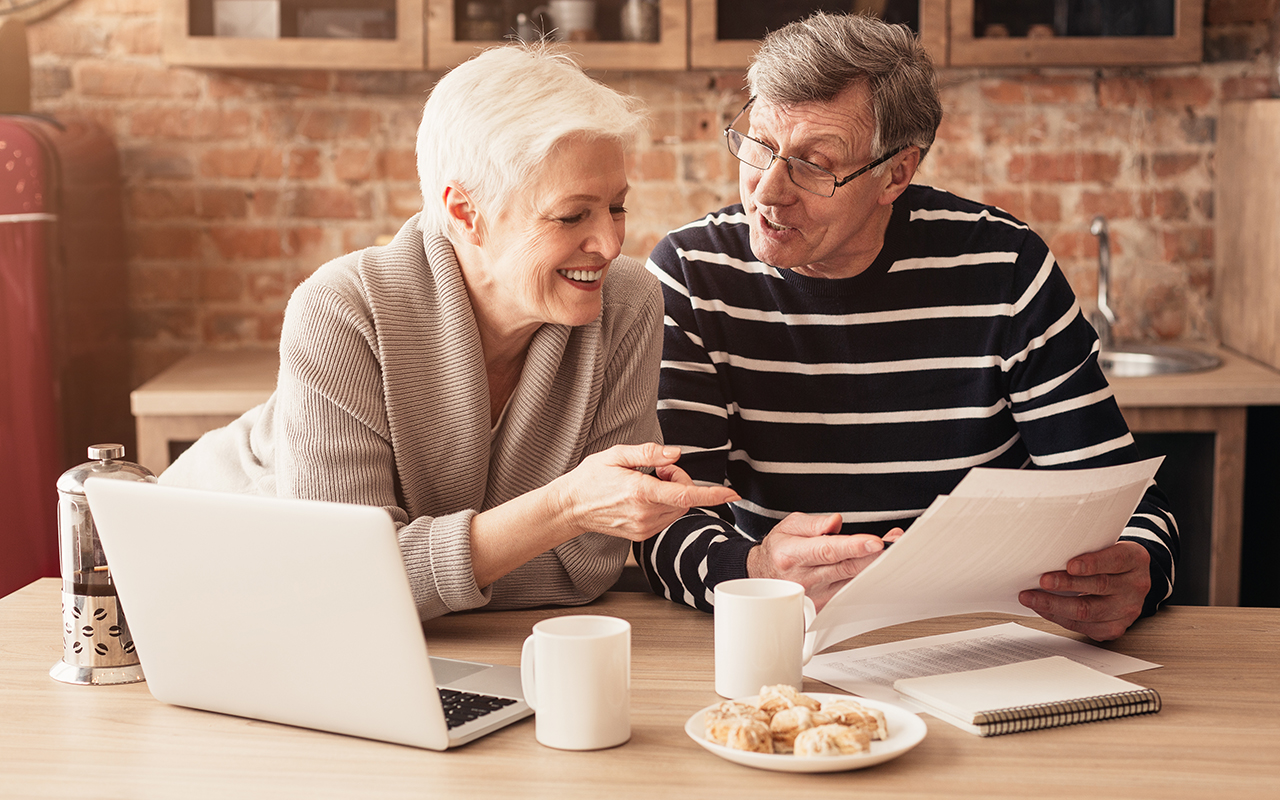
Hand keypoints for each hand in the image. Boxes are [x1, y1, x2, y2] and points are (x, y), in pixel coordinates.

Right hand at [554, 443, 738, 542]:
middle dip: (679, 481)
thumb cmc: (591, 478)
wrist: (571, 508)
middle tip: (657, 470)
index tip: (732, 494)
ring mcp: (644, 527)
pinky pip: (667, 518)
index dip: (712, 495)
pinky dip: (665, 505)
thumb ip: (648, 453)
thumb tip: (676, 454)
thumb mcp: (616, 455)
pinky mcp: (642, 534)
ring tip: (647, 482)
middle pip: (685, 499)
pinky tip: (644, 496)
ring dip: (673, 494)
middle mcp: (644, 514)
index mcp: (640, 492)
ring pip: (679, 510)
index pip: (685, 496)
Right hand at [746, 513, 902, 609]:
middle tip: (896, 544)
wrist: (764, 577)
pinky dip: (868, 580)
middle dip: (874, 555)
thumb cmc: (779, 550)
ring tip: (894, 550)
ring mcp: (815, 595)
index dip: (853, 546)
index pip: (827, 550)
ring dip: (875, 567)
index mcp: (792, 555)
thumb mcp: (789, 526)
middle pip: (846, 567)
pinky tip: (880, 569)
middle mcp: (804, 578)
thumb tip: (835, 522)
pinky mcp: (824, 606)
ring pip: (852, 582)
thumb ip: (813, 523)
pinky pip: (851, 593)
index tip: (875, 541)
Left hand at [1018, 541, 1149, 641]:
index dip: (1092, 563)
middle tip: (1043, 580)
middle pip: (1099, 586)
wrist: (1128, 581)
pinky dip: (1058, 617)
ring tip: (1030, 597)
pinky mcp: (1114, 628)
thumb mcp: (1105, 546)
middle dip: (1067, 584)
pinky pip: (1083, 626)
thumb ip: (1085, 548)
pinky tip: (1042, 609)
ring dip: (1054, 605)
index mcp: (1135, 560)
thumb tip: (1047, 551)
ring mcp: (1128, 610)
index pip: (1115, 560)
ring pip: (1088, 611)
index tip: (1070, 565)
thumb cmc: (1108, 560)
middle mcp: (1135, 586)